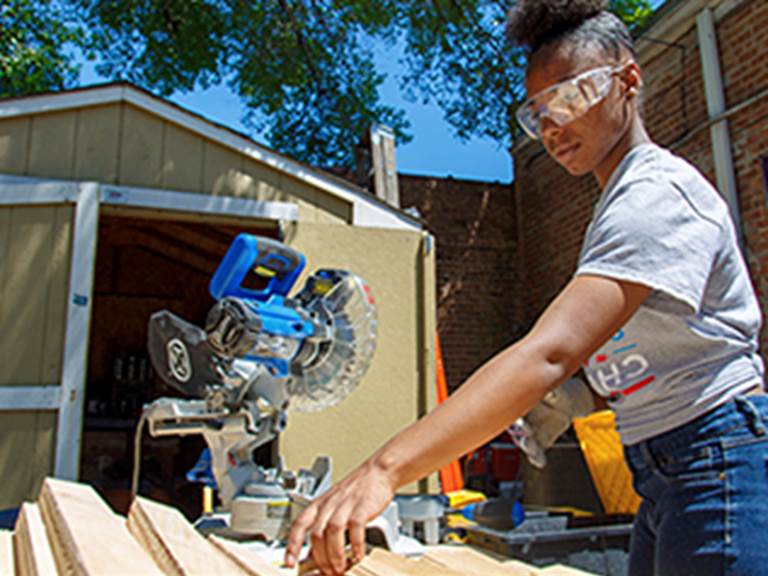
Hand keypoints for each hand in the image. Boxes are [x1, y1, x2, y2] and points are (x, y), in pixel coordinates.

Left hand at [284, 459, 396, 574]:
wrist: (378, 472)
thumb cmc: (356, 490)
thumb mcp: (334, 506)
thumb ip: (324, 527)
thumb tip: (314, 554)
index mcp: (319, 504)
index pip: (299, 525)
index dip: (292, 545)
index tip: (289, 562)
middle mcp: (329, 504)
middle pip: (316, 534)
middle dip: (320, 558)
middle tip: (327, 571)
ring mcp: (345, 505)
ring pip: (332, 532)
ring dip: (335, 555)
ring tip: (340, 567)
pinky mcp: (362, 507)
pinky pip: (355, 529)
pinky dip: (356, 545)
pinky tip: (358, 555)